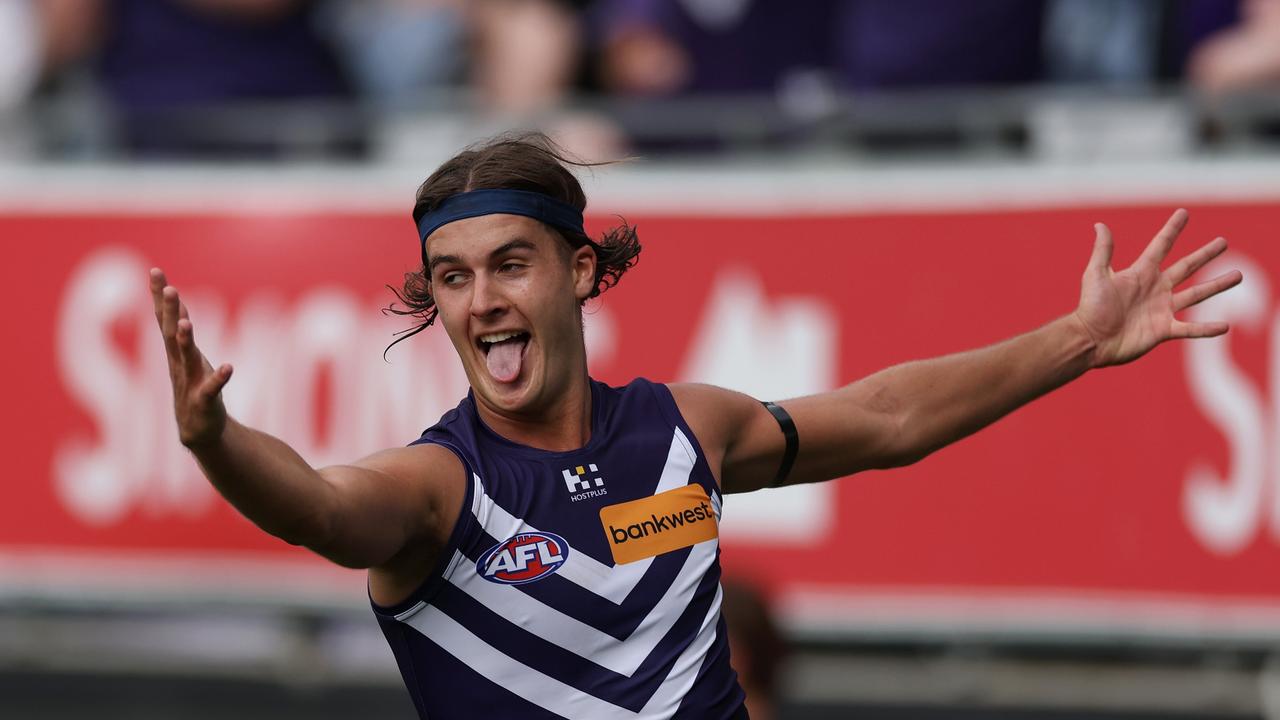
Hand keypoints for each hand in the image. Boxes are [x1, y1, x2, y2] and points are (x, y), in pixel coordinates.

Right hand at [150, 268, 232, 448]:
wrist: (200, 431)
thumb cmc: (194, 387)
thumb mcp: (187, 356)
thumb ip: (181, 330)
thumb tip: (176, 300)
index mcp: (175, 352)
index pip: (164, 320)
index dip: (159, 296)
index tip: (156, 271)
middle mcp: (179, 364)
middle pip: (171, 334)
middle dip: (169, 312)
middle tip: (168, 288)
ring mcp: (190, 383)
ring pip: (186, 359)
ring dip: (185, 341)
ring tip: (186, 322)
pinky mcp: (204, 402)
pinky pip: (211, 389)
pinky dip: (219, 378)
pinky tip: (228, 368)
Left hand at [1073, 209, 1242, 367]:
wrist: (1090, 339)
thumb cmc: (1090, 306)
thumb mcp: (1096, 274)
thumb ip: (1103, 251)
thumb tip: (1099, 224)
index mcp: (1140, 273)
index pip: (1161, 246)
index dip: (1172, 230)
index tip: (1184, 213)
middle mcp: (1155, 289)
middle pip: (1186, 267)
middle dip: (1204, 255)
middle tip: (1223, 242)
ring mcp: (1161, 309)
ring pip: (1196, 295)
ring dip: (1217, 286)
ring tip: (1237, 276)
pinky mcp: (1163, 330)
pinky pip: (1191, 329)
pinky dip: (1207, 329)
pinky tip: (1225, 326)